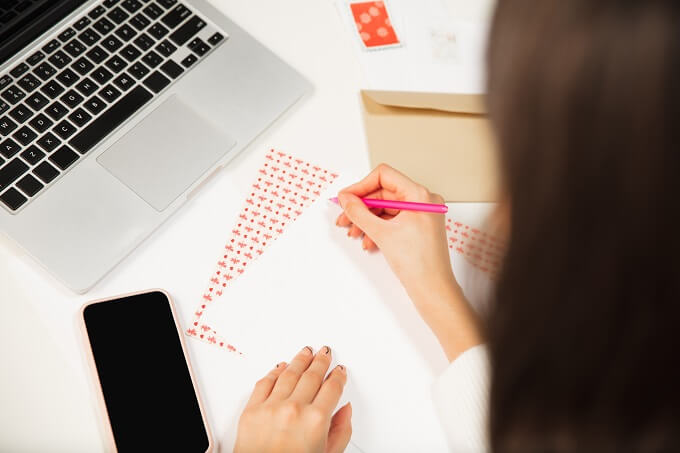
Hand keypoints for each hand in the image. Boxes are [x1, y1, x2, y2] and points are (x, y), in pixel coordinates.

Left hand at [234, 346, 351, 452]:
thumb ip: (340, 431)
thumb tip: (344, 411)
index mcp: (316, 420)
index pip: (332, 387)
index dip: (337, 376)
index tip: (339, 371)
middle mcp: (294, 409)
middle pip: (312, 375)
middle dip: (321, 361)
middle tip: (325, 353)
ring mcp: (271, 407)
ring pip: (289, 374)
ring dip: (299, 360)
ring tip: (305, 352)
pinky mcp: (252, 410)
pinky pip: (264, 383)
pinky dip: (274, 372)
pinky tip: (281, 366)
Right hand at [336, 164, 482, 359]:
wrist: (433, 290)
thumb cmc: (419, 263)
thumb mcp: (382, 233)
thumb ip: (360, 212)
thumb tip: (346, 198)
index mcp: (420, 195)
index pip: (384, 176)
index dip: (361, 186)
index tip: (346, 198)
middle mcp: (423, 201)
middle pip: (383, 193)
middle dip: (361, 207)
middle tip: (344, 218)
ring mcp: (421, 214)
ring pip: (385, 209)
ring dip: (367, 220)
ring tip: (354, 233)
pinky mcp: (417, 228)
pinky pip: (392, 221)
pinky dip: (377, 229)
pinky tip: (368, 241)